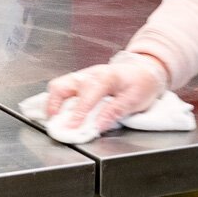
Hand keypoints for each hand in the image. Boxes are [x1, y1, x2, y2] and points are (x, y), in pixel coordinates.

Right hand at [44, 51, 169, 134]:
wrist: (144, 69)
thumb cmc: (141, 83)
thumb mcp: (135, 99)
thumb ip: (115, 111)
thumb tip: (98, 125)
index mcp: (106, 77)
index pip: (87, 95)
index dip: (79, 113)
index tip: (72, 127)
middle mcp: (90, 74)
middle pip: (63, 85)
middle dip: (54, 105)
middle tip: (54, 123)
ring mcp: (83, 76)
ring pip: (59, 85)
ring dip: (53, 103)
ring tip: (54, 120)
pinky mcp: (80, 81)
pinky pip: (62, 88)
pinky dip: (57, 101)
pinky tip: (57, 112)